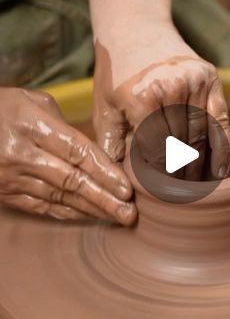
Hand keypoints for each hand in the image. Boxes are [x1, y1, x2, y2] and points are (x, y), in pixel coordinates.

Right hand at [0, 88, 136, 223]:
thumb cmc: (1, 108)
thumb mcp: (31, 100)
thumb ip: (63, 124)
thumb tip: (91, 152)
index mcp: (31, 124)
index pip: (76, 152)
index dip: (104, 172)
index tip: (126, 188)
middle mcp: (21, 154)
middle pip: (71, 181)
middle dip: (104, 199)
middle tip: (129, 214)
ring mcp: (11, 177)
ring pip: (59, 199)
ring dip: (91, 210)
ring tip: (116, 218)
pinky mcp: (5, 193)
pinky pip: (41, 208)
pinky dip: (68, 214)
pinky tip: (89, 217)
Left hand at [93, 21, 229, 179]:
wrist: (135, 28)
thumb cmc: (116, 73)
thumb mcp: (105, 107)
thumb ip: (110, 145)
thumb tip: (117, 182)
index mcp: (142, 98)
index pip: (157, 152)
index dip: (161, 176)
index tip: (162, 193)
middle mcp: (171, 88)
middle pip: (183, 146)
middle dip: (182, 175)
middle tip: (182, 197)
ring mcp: (194, 81)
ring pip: (202, 136)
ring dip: (201, 165)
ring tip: (198, 188)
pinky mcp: (210, 77)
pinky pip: (220, 119)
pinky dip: (222, 146)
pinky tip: (220, 169)